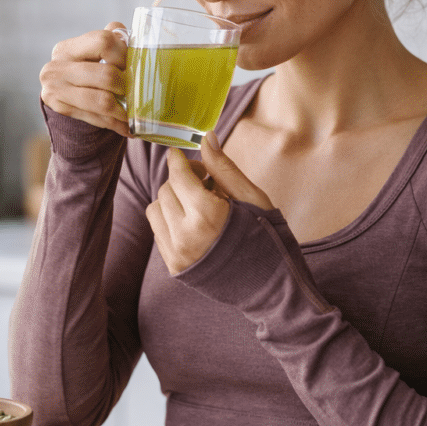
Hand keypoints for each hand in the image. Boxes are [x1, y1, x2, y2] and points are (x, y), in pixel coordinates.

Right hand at [39, 23, 129, 136]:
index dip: (124, 54)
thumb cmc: (85, 70)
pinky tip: (127, 127)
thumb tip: (136, 43)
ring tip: (136, 113)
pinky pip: (97, 118)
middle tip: (139, 92)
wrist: (62, 95)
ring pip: (103, 101)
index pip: (103, 42)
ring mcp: (55, 90)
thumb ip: (113, 41)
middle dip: (127, 85)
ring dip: (124, 110)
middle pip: (106, 75)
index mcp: (67, 48)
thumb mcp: (94, 52)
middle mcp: (55, 67)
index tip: (132, 65)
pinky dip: (116, 124)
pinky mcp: (60, 109)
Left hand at [146, 132, 273, 274]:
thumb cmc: (267, 238)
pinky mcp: (174, 267)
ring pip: (155, 210)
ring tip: (196, 204)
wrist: (271, 287)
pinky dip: (170, 221)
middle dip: (180, 180)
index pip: (178, 176)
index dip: (178, 160)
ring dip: (171, 201)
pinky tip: (193, 223)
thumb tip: (206, 138)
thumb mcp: (251, 197)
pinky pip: (158, 232)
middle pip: (165, 190)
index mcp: (207, 215)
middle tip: (204, 182)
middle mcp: (185, 235)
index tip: (179, 153)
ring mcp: (177, 254)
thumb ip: (223, 168)